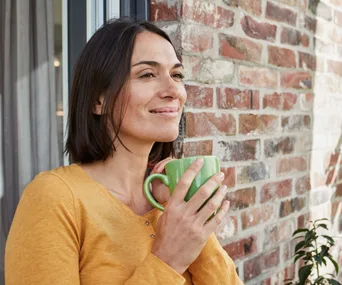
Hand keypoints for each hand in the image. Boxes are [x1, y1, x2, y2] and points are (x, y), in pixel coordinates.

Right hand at [151, 158, 229, 273]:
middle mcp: (184, 214)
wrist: (167, 258)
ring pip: (212, 204)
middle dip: (213, 180)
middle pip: (202, 192)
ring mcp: (194, 224)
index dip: (193, 170)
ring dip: (220, 193)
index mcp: (172, 207)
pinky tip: (226, 204)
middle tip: (220, 174)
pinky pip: (216, 219)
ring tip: (224, 187)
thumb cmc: (164, 236)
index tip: (200, 161)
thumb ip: (173, 204)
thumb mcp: (164, 216)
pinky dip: (223, 210)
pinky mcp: (202, 235)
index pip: (183, 183)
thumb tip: (180, 192)